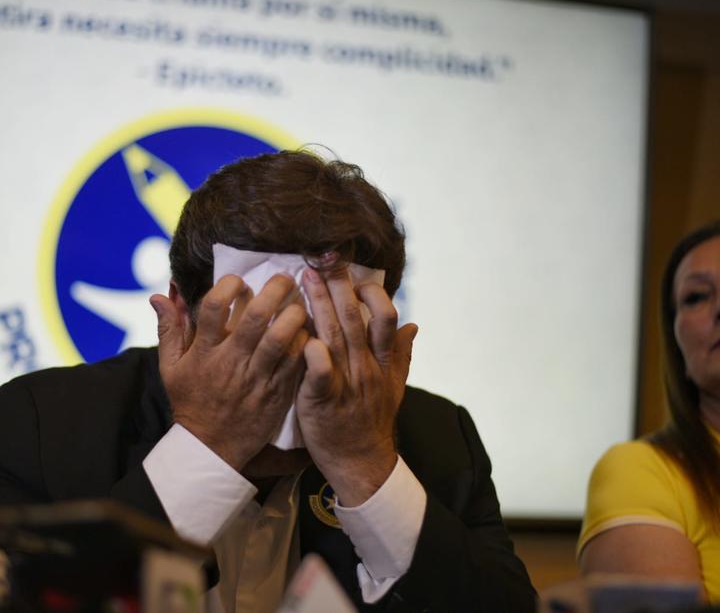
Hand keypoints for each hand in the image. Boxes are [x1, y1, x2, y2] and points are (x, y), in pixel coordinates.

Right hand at [150, 274, 308, 470]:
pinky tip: (306, 331)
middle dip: (274, 291)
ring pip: (281, 339)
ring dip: (294, 315)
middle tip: (285, 279)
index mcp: (204, 352)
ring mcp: (256, 379)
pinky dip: (304, 343)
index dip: (227, 286)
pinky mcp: (277, 394)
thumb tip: (160, 294)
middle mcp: (231, 362)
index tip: (238, 280)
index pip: (213, 307)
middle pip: (256, 318)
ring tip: (300, 303)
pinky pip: (295, 363)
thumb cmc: (190, 401)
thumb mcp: (170, 368)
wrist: (211, 448)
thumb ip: (168, 329)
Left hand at [295, 265, 417, 505]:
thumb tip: (414, 325)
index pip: (385, 317)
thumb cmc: (371, 420)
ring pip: (335, 337)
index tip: (355, 271)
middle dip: (339, 284)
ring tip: (305, 279)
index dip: (372, 291)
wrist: (361, 461)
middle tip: (323, 257)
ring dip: (320, 305)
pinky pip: (319, 375)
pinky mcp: (322, 401)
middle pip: (355, 318)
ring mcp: (346, 383)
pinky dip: (314, 356)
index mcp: (382, 361)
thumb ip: (401, 354)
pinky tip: (306, 338)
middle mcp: (366, 367)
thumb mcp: (394, 387)